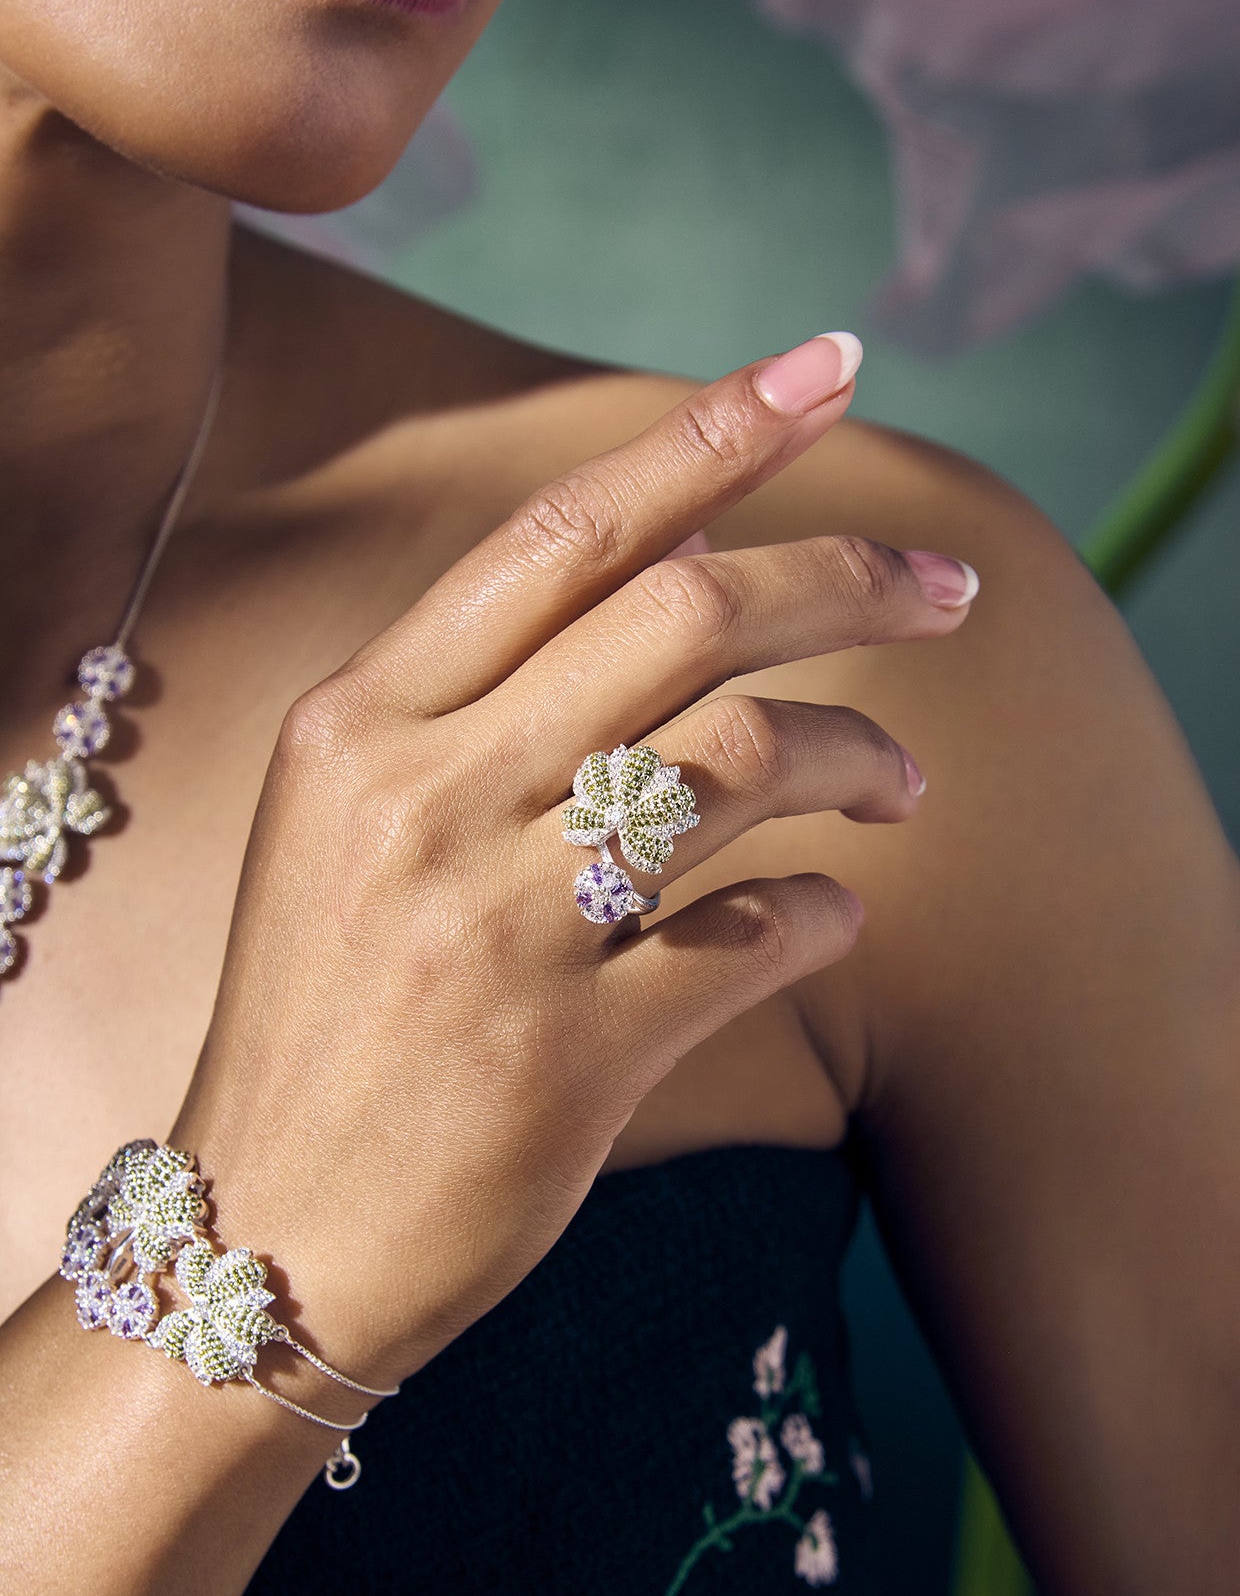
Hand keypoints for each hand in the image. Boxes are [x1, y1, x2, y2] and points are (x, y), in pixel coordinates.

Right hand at [177, 333, 978, 1386]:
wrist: (268, 1230)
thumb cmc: (321, 1015)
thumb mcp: (347, 821)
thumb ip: (480, 696)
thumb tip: (681, 564)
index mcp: (364, 723)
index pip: (565, 533)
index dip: (713, 432)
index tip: (831, 365)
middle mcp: (427, 799)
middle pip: (686, 614)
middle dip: (846, 577)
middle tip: (948, 592)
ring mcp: (498, 927)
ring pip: (740, 759)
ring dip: (858, 758)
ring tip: (900, 789)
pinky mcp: (572, 1054)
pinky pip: (755, 938)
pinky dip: (820, 916)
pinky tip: (827, 918)